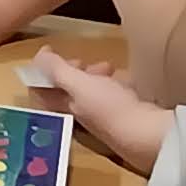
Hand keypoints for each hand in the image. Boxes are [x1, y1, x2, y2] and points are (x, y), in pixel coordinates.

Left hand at [30, 46, 172, 171]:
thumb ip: (57, 71)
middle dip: (72, 70)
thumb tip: (38, 58)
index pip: (42, 90)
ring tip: (109, 67)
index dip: (42, 69)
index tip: (50, 50)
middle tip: (83, 61)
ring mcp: (102, 119)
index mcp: (63, 108)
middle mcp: (79, 116)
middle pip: (67, 90)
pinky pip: (113, 97)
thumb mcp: (79, 85)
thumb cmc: (109, 107)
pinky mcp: (122, 119)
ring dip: (95, 76)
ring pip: (91, 92)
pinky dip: (115, 85)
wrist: (147, 135)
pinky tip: (127, 80)